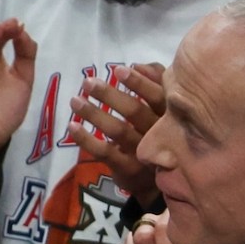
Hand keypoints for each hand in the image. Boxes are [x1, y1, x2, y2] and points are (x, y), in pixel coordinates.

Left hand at [69, 64, 164, 198]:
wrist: (162, 179)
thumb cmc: (162, 131)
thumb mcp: (165, 107)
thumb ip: (157, 81)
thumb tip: (139, 64)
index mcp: (172, 116)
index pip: (158, 96)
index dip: (139, 82)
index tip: (118, 69)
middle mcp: (162, 134)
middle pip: (135, 112)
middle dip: (110, 95)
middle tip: (88, 82)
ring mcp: (145, 153)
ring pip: (118, 130)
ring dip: (94, 114)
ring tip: (75, 100)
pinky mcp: (129, 169)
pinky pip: (105, 152)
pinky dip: (86, 139)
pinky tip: (72, 126)